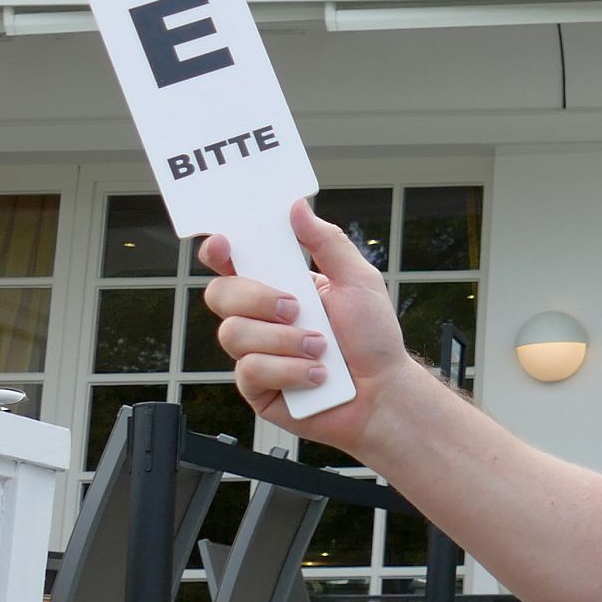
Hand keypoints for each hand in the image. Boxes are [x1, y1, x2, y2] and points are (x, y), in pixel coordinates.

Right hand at [201, 198, 422, 457]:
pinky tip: (317, 375)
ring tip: (321, 349)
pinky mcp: (256, 387)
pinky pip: (250, 370)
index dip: (219, 251)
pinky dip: (290, 370)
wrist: (383, 394)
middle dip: (257, 297)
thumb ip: (327, 242)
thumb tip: (297, 207)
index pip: (234, 263)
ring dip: (284, 340)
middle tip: (296, 308)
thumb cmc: (374, 339)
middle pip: (220, 294)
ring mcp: (255, 352)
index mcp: (280, 286)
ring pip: (233, 333)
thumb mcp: (359, 281)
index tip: (224, 243)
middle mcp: (260, 318)